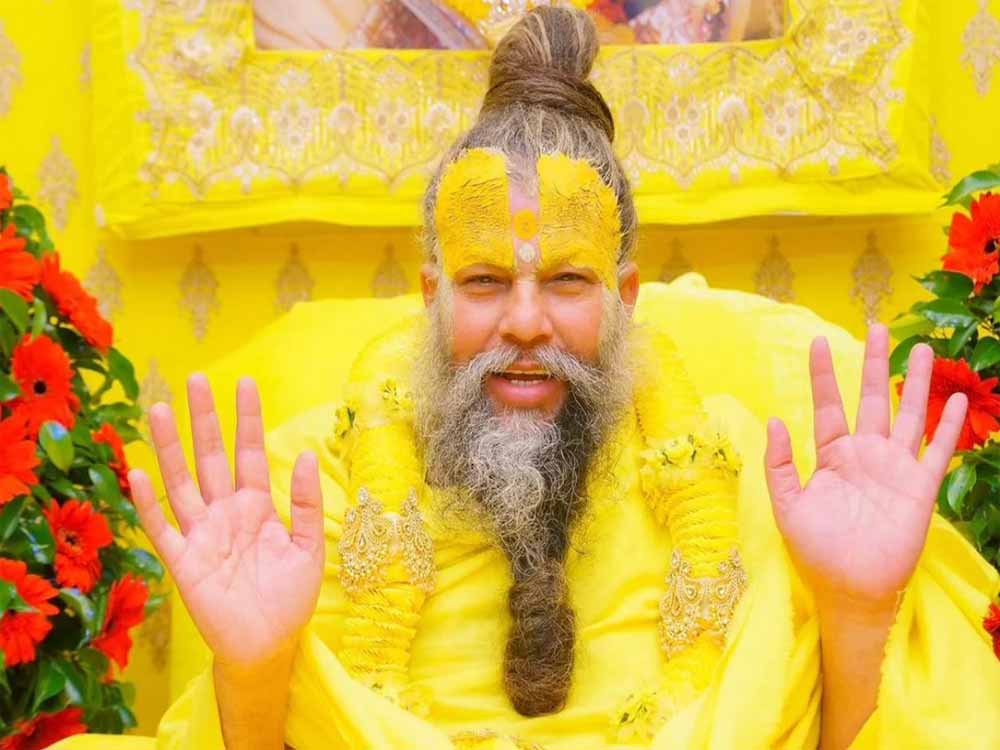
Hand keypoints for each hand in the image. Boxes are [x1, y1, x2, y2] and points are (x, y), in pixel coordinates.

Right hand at [129, 375, 324, 668]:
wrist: (269, 645)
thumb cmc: (290, 598)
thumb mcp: (309, 548)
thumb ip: (308, 503)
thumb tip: (305, 455)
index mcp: (258, 507)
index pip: (250, 453)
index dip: (248, 420)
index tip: (244, 383)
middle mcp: (226, 512)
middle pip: (211, 457)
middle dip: (204, 419)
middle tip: (195, 379)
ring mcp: (202, 534)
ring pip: (181, 482)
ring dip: (168, 448)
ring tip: (157, 410)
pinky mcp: (183, 562)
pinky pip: (162, 528)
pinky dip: (149, 503)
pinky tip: (138, 473)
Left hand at [764, 325, 967, 614]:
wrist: (850, 589)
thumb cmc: (815, 550)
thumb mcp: (787, 506)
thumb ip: (778, 464)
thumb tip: (774, 420)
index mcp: (831, 456)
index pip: (828, 406)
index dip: (823, 375)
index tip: (818, 341)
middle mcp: (864, 455)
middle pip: (872, 399)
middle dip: (875, 364)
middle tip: (878, 327)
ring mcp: (894, 469)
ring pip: (907, 416)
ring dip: (914, 384)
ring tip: (921, 348)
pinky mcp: (919, 488)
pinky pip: (936, 451)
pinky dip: (946, 426)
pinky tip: (954, 400)